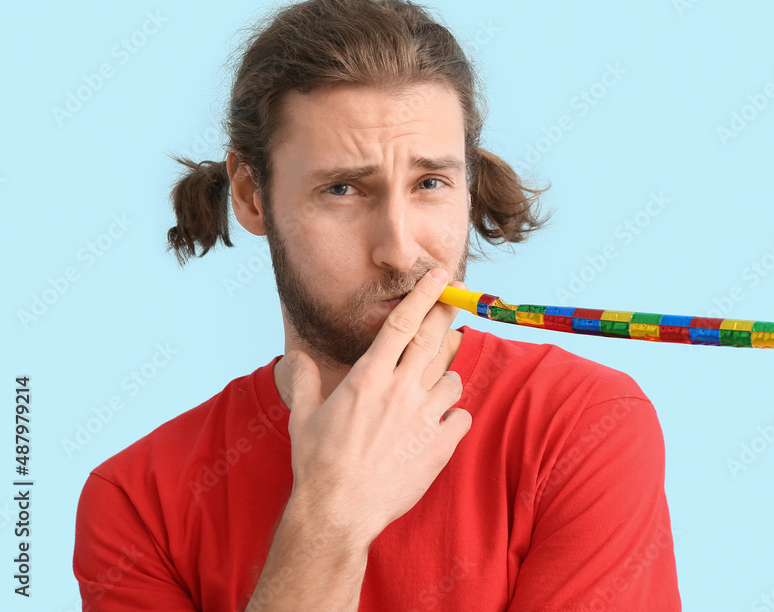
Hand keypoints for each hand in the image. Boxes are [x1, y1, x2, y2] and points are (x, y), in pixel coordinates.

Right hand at [282, 268, 472, 547]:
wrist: (338, 512)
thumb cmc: (317, 464)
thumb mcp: (303, 417)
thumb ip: (304, 381)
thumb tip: (297, 358)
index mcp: (368, 378)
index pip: (401, 324)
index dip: (424, 295)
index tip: (440, 276)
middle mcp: (400, 391)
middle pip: (433, 340)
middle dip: (447, 315)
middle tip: (456, 302)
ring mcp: (424, 417)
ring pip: (452, 379)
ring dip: (445, 379)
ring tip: (429, 392)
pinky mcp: (440, 445)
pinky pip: (462, 416)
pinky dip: (454, 416)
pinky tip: (439, 426)